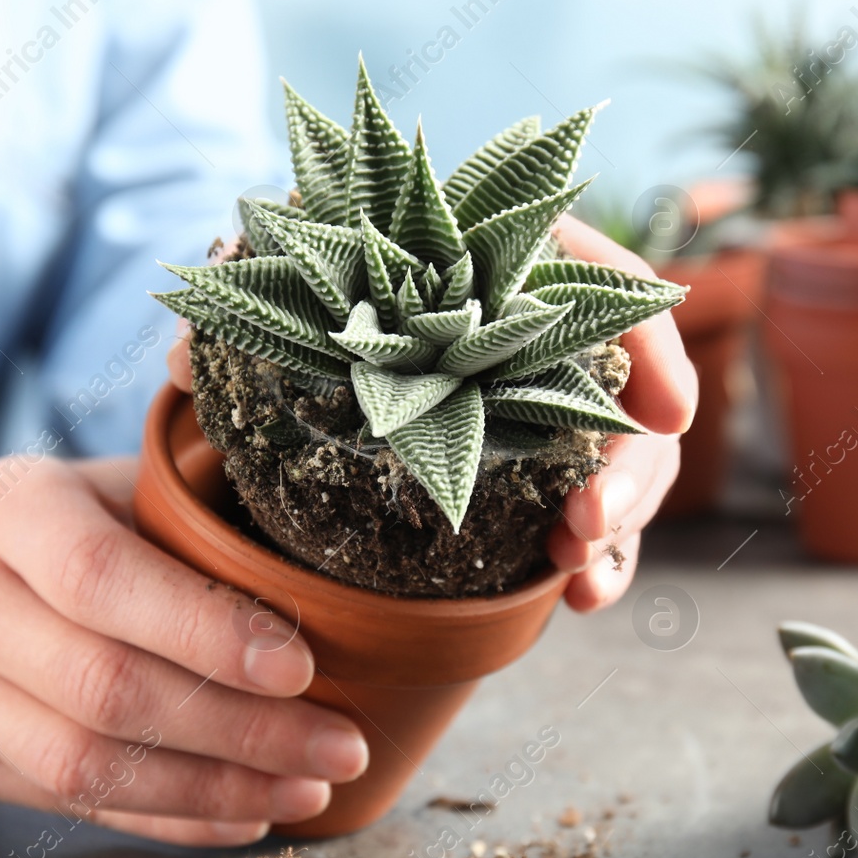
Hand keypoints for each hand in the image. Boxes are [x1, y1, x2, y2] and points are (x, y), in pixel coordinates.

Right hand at [0, 458, 368, 845]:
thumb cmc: (3, 522)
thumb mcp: (75, 483)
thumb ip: (172, 508)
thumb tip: (316, 549)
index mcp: (9, 510)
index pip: (105, 579)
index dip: (207, 629)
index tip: (303, 666)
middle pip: (108, 689)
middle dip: (242, 730)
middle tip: (341, 745)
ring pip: (87, 763)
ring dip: (214, 787)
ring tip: (308, 787)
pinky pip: (65, 800)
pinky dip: (164, 816)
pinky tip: (243, 813)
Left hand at [165, 214, 696, 613]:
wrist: (315, 314)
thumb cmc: (315, 272)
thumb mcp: (287, 260)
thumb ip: (246, 292)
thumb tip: (188, 361)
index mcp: (512, 258)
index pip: (610, 286)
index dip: (651, 348)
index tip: (669, 412)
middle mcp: (545, 332)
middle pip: (628, 393)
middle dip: (632, 467)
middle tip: (588, 525)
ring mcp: (546, 404)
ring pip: (619, 462)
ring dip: (619, 525)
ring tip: (583, 579)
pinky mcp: (533, 465)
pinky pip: (582, 510)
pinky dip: (593, 556)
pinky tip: (576, 599)